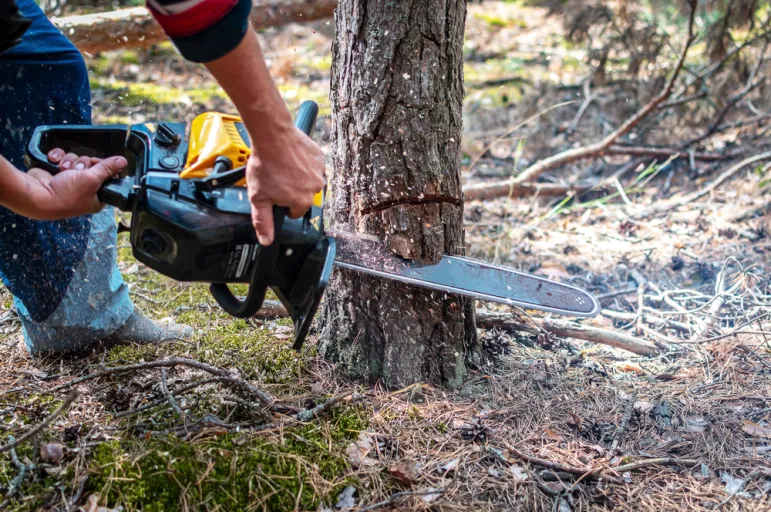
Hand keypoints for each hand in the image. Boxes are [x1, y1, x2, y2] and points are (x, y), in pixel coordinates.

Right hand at [23, 148, 126, 219]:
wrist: (35, 195)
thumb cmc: (64, 195)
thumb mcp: (92, 180)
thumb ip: (107, 169)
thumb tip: (123, 162)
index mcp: (97, 196)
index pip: (108, 176)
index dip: (103, 167)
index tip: (97, 165)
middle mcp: (85, 189)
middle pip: (92, 166)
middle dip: (84, 164)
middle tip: (78, 170)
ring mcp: (70, 181)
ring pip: (77, 160)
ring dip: (70, 162)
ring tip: (63, 170)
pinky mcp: (57, 173)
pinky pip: (63, 158)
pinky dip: (58, 158)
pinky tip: (54, 162)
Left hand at [246, 126, 324, 245]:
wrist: (273, 136)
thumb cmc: (265, 165)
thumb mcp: (258, 198)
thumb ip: (263, 221)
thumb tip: (267, 241)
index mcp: (301, 201)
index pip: (294, 212)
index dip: (282, 204)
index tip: (274, 193)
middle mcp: (315, 189)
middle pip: (303, 196)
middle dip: (292, 190)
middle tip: (277, 178)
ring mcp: (319, 172)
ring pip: (308, 181)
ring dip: (299, 177)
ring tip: (283, 166)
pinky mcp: (319, 157)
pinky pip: (313, 166)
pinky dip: (304, 164)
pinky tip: (291, 158)